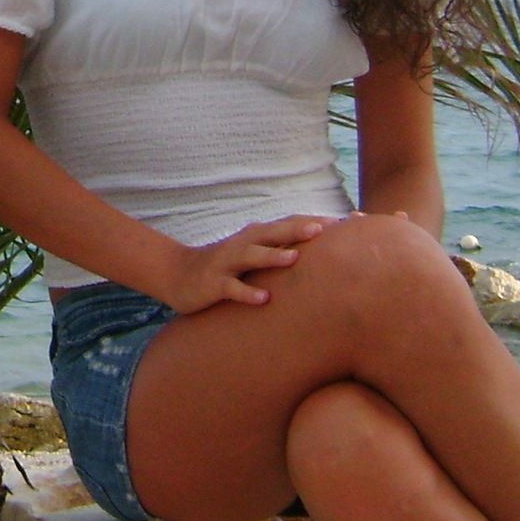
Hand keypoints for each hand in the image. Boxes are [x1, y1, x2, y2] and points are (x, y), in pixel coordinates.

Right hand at [156, 216, 324, 313]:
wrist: (178, 274)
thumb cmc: (225, 265)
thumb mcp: (252, 253)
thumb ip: (280, 249)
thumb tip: (321, 253)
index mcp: (256, 237)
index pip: (288, 224)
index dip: (312, 221)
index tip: (341, 222)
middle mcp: (243, 244)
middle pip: (272, 233)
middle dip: (296, 230)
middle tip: (322, 229)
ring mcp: (227, 263)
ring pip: (251, 256)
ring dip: (272, 256)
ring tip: (294, 258)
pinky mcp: (213, 284)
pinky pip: (232, 288)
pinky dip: (247, 292)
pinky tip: (264, 299)